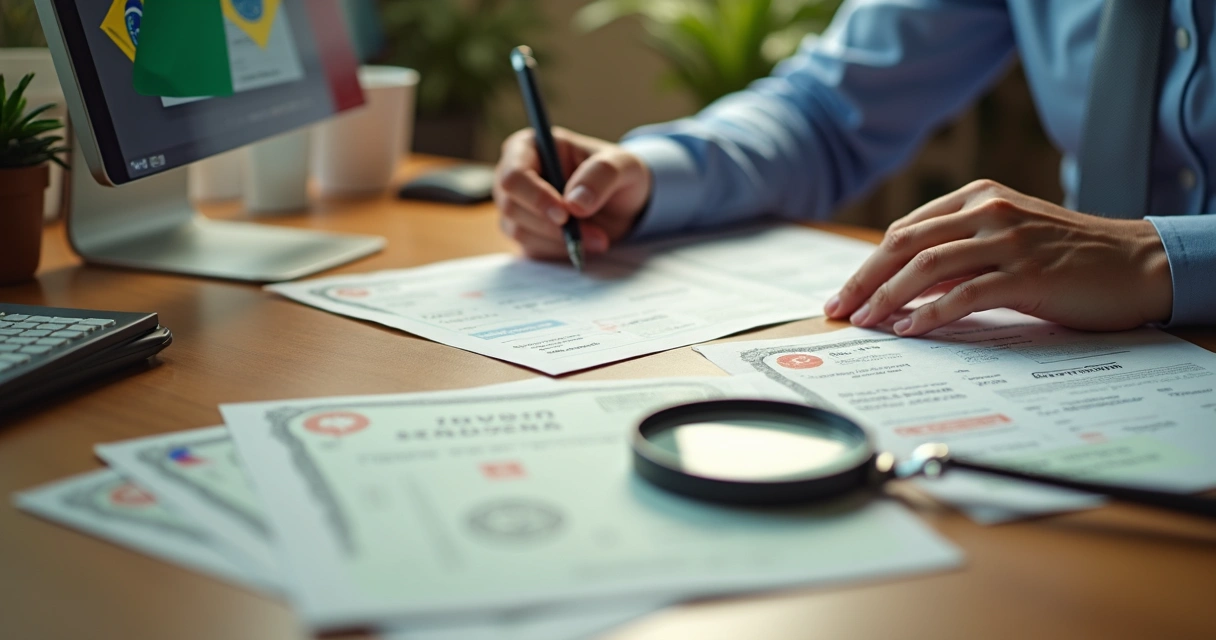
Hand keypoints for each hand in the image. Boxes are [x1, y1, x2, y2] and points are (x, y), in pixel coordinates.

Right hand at [494, 127, 651, 259]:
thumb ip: (602, 175)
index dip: (535, 196)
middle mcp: (515, 176)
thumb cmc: (617, 174)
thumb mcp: (623, 165)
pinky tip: (585, 243)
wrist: (621, 205)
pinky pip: (532, 249)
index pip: (514, 174)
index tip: (565, 214)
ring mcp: (516, 206)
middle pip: (512, 206)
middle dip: (552, 225)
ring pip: (519, 231)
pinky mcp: (525, 233)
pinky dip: (560, 250)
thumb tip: (574, 204)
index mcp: (529, 147)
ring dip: (560, 240)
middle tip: (594, 234)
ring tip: (598, 238)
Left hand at [825, 180, 1173, 335]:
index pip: (904, 231)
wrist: (1136, 263)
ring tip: (867, 323)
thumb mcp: (1006, 236)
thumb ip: (958, 249)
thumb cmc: (1066, 256)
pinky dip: (931, 314)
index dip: (867, 265)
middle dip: (863, 280)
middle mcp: (987, 211)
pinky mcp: (1028, 274)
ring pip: (926, 266)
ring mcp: (1008, 240)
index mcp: (976, 196)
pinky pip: (965, 294)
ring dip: (888, 297)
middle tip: (839, 311)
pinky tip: (911, 331)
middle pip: (904, 245)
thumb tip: (901, 283)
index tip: (843, 296)